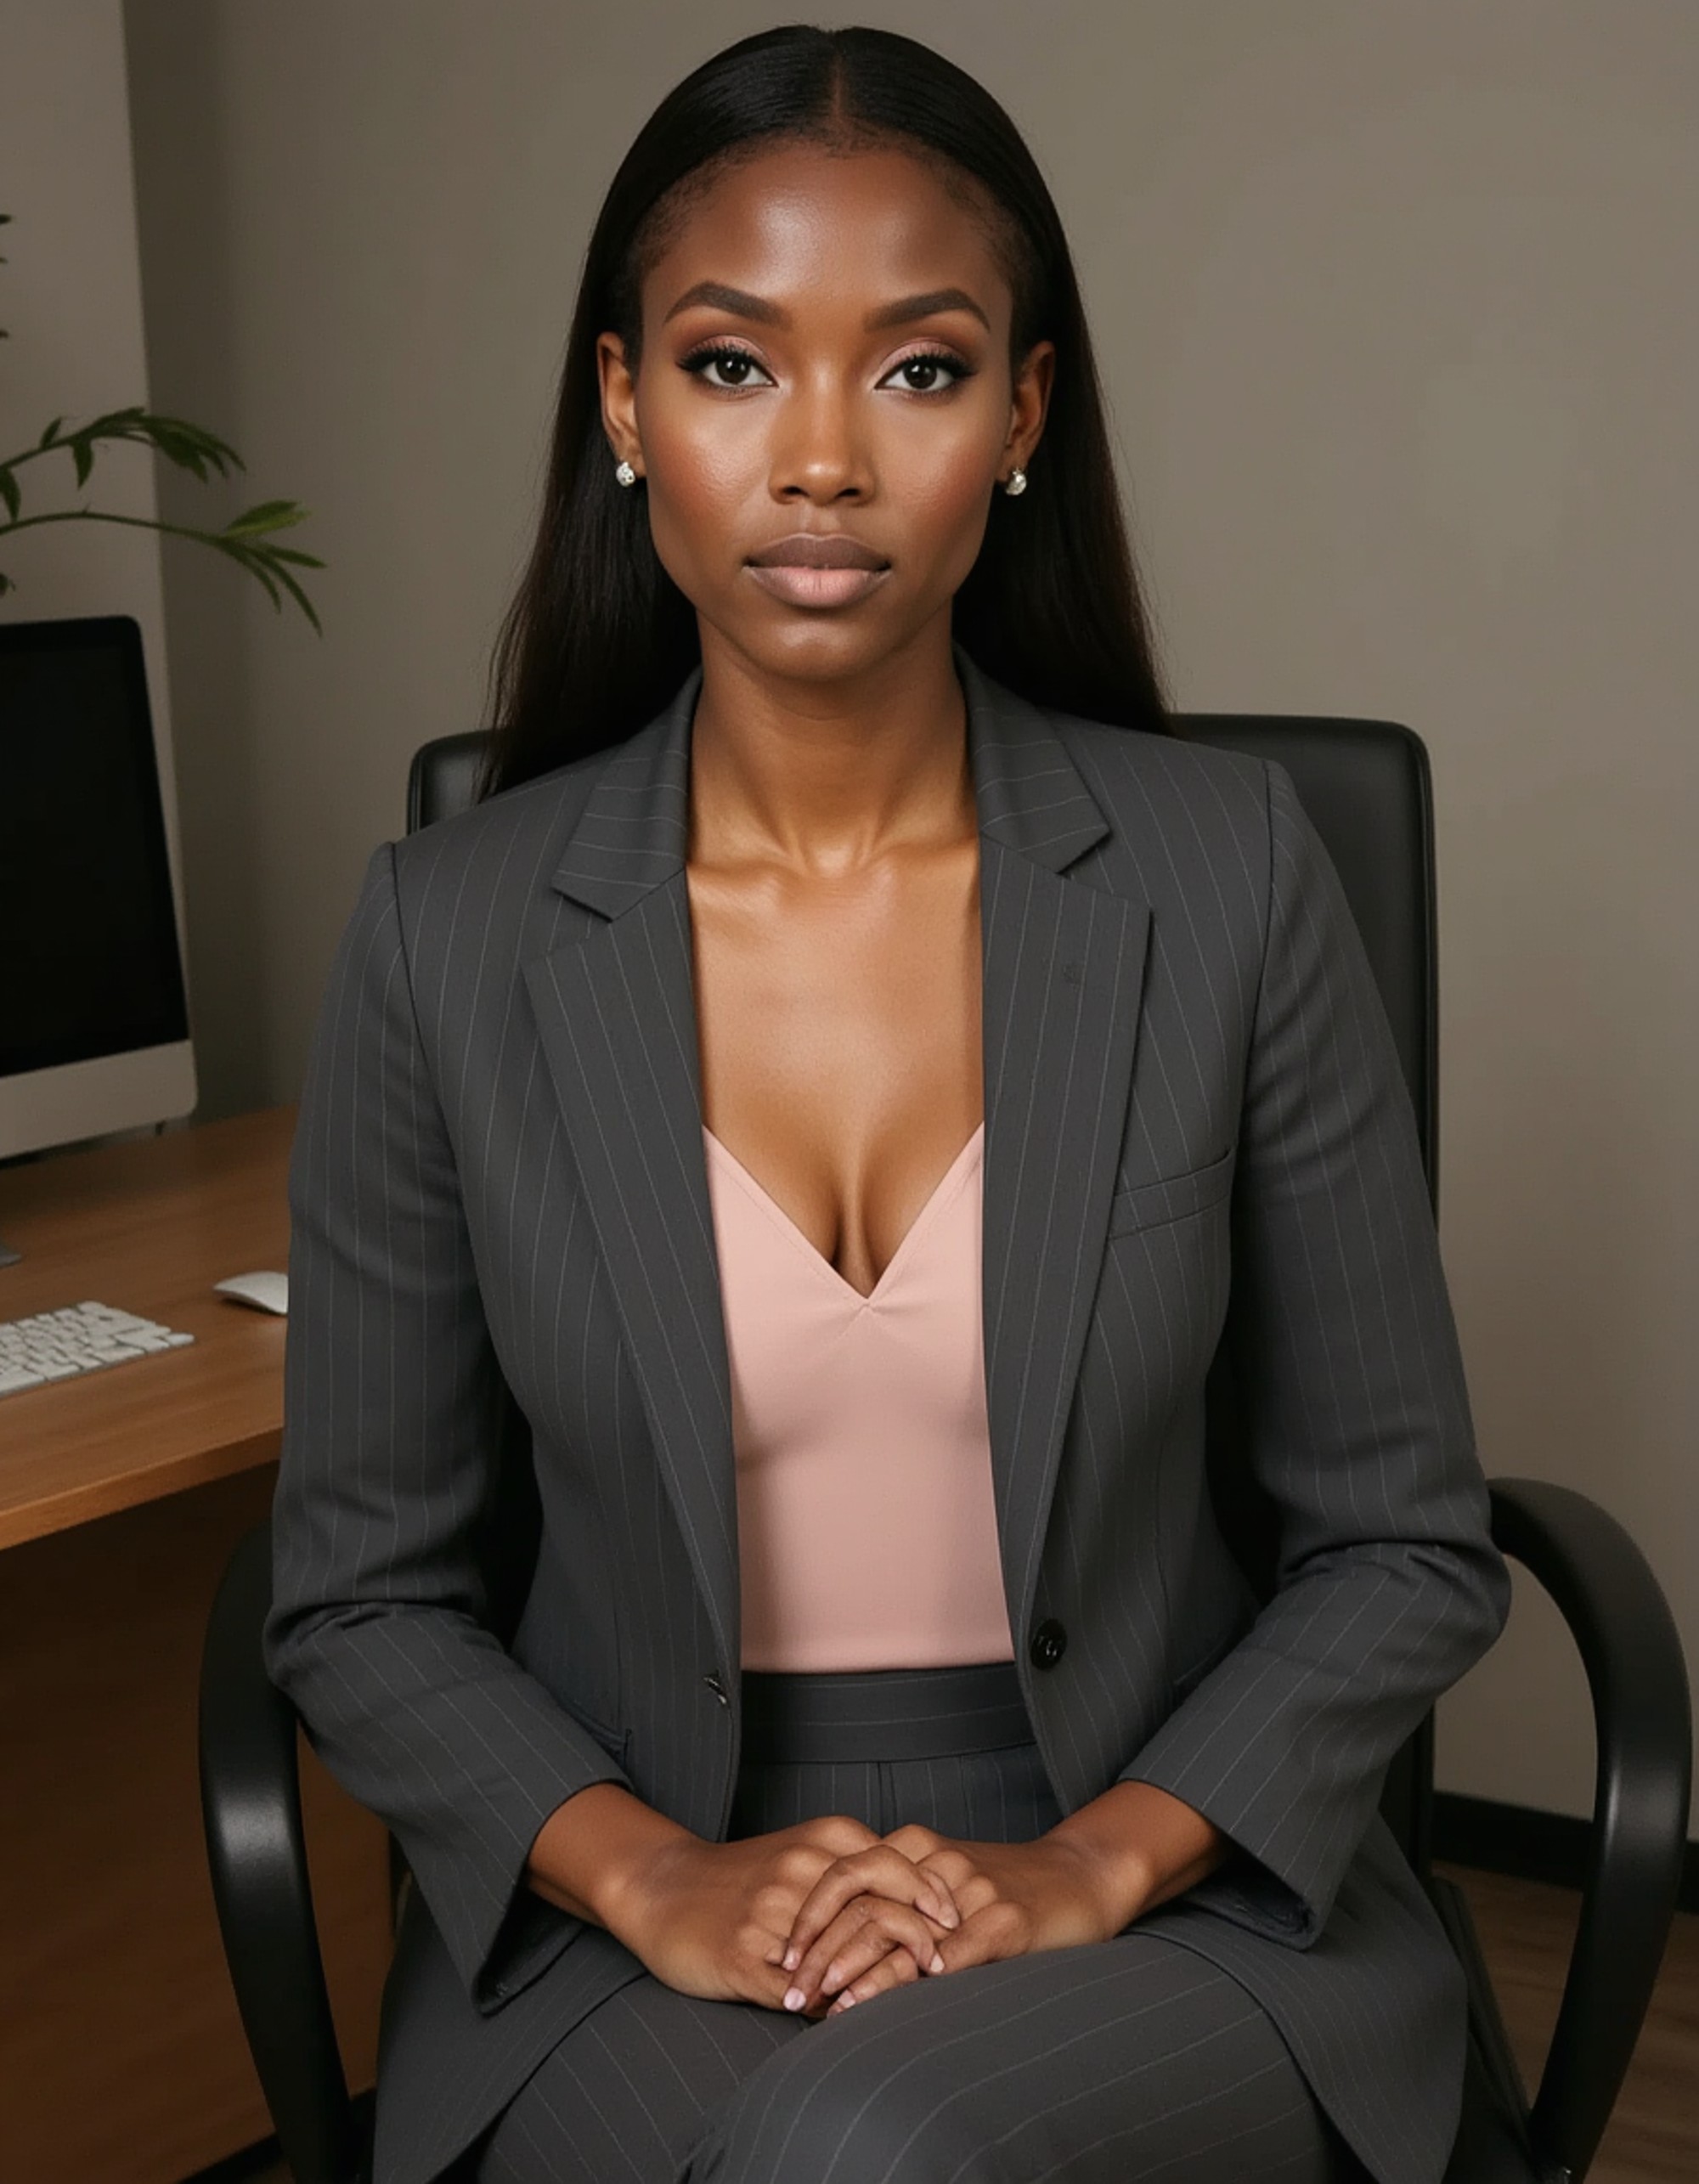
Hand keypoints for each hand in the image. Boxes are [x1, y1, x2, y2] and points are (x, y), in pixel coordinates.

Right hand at [606, 1811, 964, 2015]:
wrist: (663, 1886)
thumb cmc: (741, 1874)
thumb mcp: (801, 1850)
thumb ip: (852, 1866)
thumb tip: (915, 1899)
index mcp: (820, 1839)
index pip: (895, 1864)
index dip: (931, 1896)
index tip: (954, 1925)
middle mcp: (800, 1870)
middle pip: (879, 1904)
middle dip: (919, 1937)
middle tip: (940, 1965)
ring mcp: (772, 1915)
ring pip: (844, 1952)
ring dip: (878, 1979)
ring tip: (903, 1998)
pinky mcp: (743, 1958)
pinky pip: (801, 1991)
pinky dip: (830, 2006)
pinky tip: (845, 2015)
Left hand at [779, 1822, 1126, 2015]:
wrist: (1081, 1875)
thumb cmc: (1007, 1886)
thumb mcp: (944, 1883)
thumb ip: (897, 1901)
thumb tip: (836, 1948)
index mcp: (914, 1848)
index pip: (843, 1880)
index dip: (807, 1922)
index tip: (781, 1963)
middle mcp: (935, 1861)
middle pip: (859, 1904)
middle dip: (819, 1955)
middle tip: (790, 1996)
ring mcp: (970, 1890)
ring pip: (896, 1930)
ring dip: (855, 1973)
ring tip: (826, 2008)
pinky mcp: (1005, 1920)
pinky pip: (949, 1955)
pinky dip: (913, 1983)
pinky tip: (891, 2009)